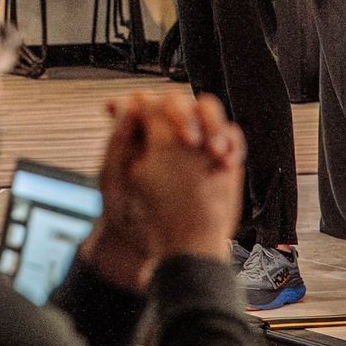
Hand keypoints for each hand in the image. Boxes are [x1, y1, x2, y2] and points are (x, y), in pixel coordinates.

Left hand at [81, 92, 244, 289]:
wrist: (160, 245)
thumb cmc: (129, 216)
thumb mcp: (113, 181)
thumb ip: (117, 142)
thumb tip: (124, 105)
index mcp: (139, 132)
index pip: (146, 100)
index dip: (150, 102)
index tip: (156, 117)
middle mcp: (169, 131)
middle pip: (180, 101)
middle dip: (186, 114)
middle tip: (189, 139)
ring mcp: (196, 143)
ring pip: (208, 111)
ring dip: (213, 123)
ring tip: (214, 150)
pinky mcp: (219, 157)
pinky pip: (231, 135)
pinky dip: (232, 142)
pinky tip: (226, 161)